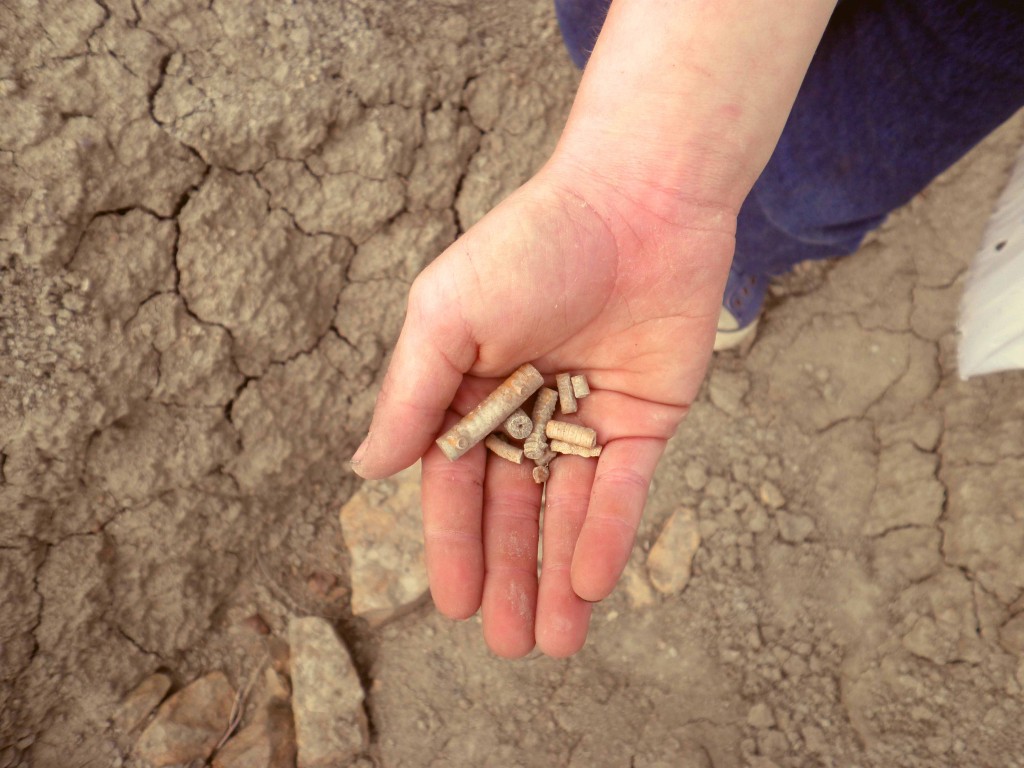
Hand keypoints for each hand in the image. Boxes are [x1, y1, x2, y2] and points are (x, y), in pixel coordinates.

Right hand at [351, 159, 734, 656]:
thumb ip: (409, 394)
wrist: (636, 202)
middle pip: (514, 510)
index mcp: (471, 388)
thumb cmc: (529, 247)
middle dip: (509, 577)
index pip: (457, 483)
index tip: (454, 605)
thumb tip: (366, 469)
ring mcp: (588, 417)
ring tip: (554, 645)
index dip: (455, 545)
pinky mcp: (645, 418)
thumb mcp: (446, 315)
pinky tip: (589, 584)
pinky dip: (606, 534)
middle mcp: (527, 409)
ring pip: (570, 511)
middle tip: (510, 648)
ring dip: (559, 576)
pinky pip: (622, 487)